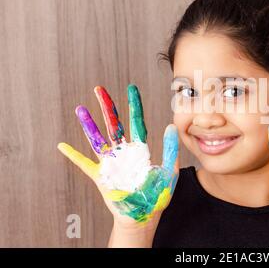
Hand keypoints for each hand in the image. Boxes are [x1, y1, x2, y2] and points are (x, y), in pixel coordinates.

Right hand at [57, 85, 178, 225]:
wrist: (143, 216)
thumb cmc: (157, 195)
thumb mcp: (169, 172)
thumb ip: (170, 150)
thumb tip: (170, 126)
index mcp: (140, 149)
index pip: (136, 122)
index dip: (134, 105)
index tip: (131, 89)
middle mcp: (124, 152)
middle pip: (113, 124)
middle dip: (106, 107)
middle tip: (99, 89)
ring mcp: (111, 163)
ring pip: (97, 139)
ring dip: (88, 124)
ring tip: (80, 109)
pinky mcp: (101, 176)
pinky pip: (84, 164)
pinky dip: (73, 156)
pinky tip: (62, 146)